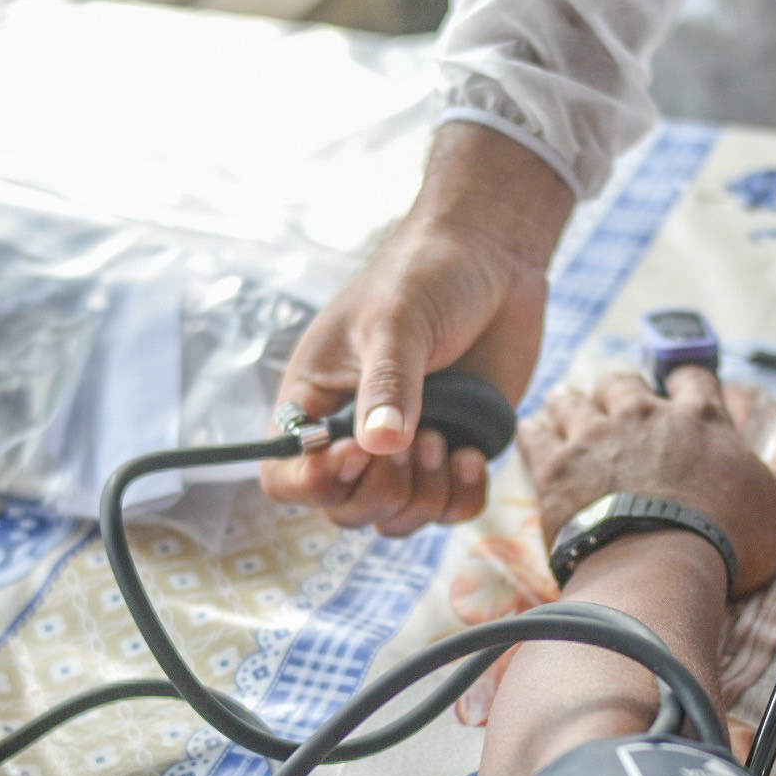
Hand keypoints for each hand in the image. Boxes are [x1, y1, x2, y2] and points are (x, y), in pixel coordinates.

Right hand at [262, 123, 573, 535]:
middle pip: (345, 511)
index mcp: (315, 403)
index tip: (356, 453)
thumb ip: (387, 385)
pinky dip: (463, 496)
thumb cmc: (425, 275)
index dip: (312, 484)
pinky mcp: (454, 453)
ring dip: (424, 494)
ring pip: (398, 519)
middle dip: (382, 491)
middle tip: (417, 438)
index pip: (283, 476)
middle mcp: (355, 436)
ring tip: (445, 435)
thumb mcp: (395, 322)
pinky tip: (473, 452)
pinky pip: (450, 510)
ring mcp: (406, 450)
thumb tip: (378, 447)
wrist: (491, 256)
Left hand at [518, 366, 775, 596]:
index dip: (686, 381)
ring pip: (575, 399)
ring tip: (572, 414)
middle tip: (619, 408)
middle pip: (623, 381)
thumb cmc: (724, 540)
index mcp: (699, 420)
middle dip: (620, 390)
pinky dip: (536, 430)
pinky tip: (538, 436)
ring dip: (574, 404)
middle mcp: (643, 415)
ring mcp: (595, 437)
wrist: (656, 568)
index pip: (693, 378)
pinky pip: (535, 431)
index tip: (681, 390)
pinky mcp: (555, 466)